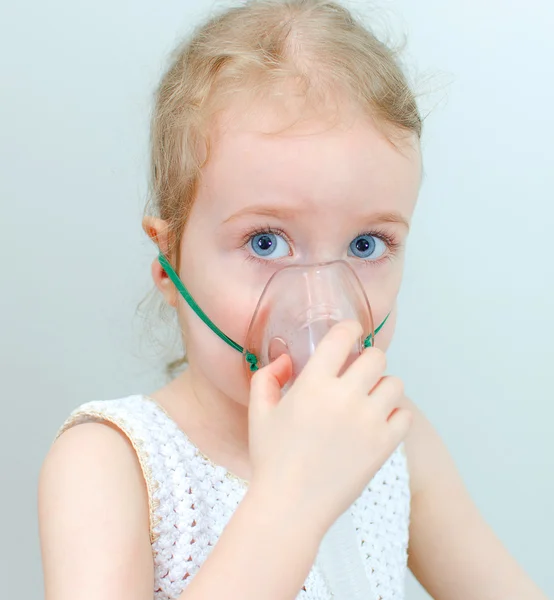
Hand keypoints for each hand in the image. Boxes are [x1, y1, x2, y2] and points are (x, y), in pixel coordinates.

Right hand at [248, 320, 411, 532]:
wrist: (291, 506)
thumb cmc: (271, 459)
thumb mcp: (258, 412)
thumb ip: (267, 377)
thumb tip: (287, 361)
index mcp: (313, 383)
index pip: (343, 336)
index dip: (350, 328)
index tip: (350, 332)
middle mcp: (345, 397)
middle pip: (376, 356)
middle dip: (366, 359)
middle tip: (357, 373)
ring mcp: (368, 421)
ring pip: (395, 383)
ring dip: (382, 386)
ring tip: (369, 399)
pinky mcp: (384, 445)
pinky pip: (405, 415)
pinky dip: (395, 415)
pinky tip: (379, 422)